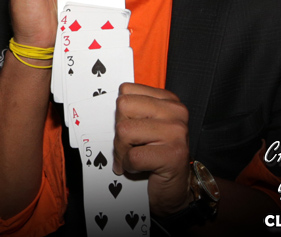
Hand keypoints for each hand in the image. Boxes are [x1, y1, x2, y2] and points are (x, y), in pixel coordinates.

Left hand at [113, 82, 191, 216]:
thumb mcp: (146, 127)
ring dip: (122, 151)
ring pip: (124, 131)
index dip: (120, 114)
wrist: (175, 190)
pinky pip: (133, 156)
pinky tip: (139, 169)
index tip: (129, 130)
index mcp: (167, 100)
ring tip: (133, 159)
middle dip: (119, 131)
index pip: (126, 91)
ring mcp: (176, 132)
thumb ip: (132, 113)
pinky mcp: (173, 155)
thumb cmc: (156, 157)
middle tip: (128, 147)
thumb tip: (103, 107)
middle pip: (123, 107)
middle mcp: (176, 112)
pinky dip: (129, 167)